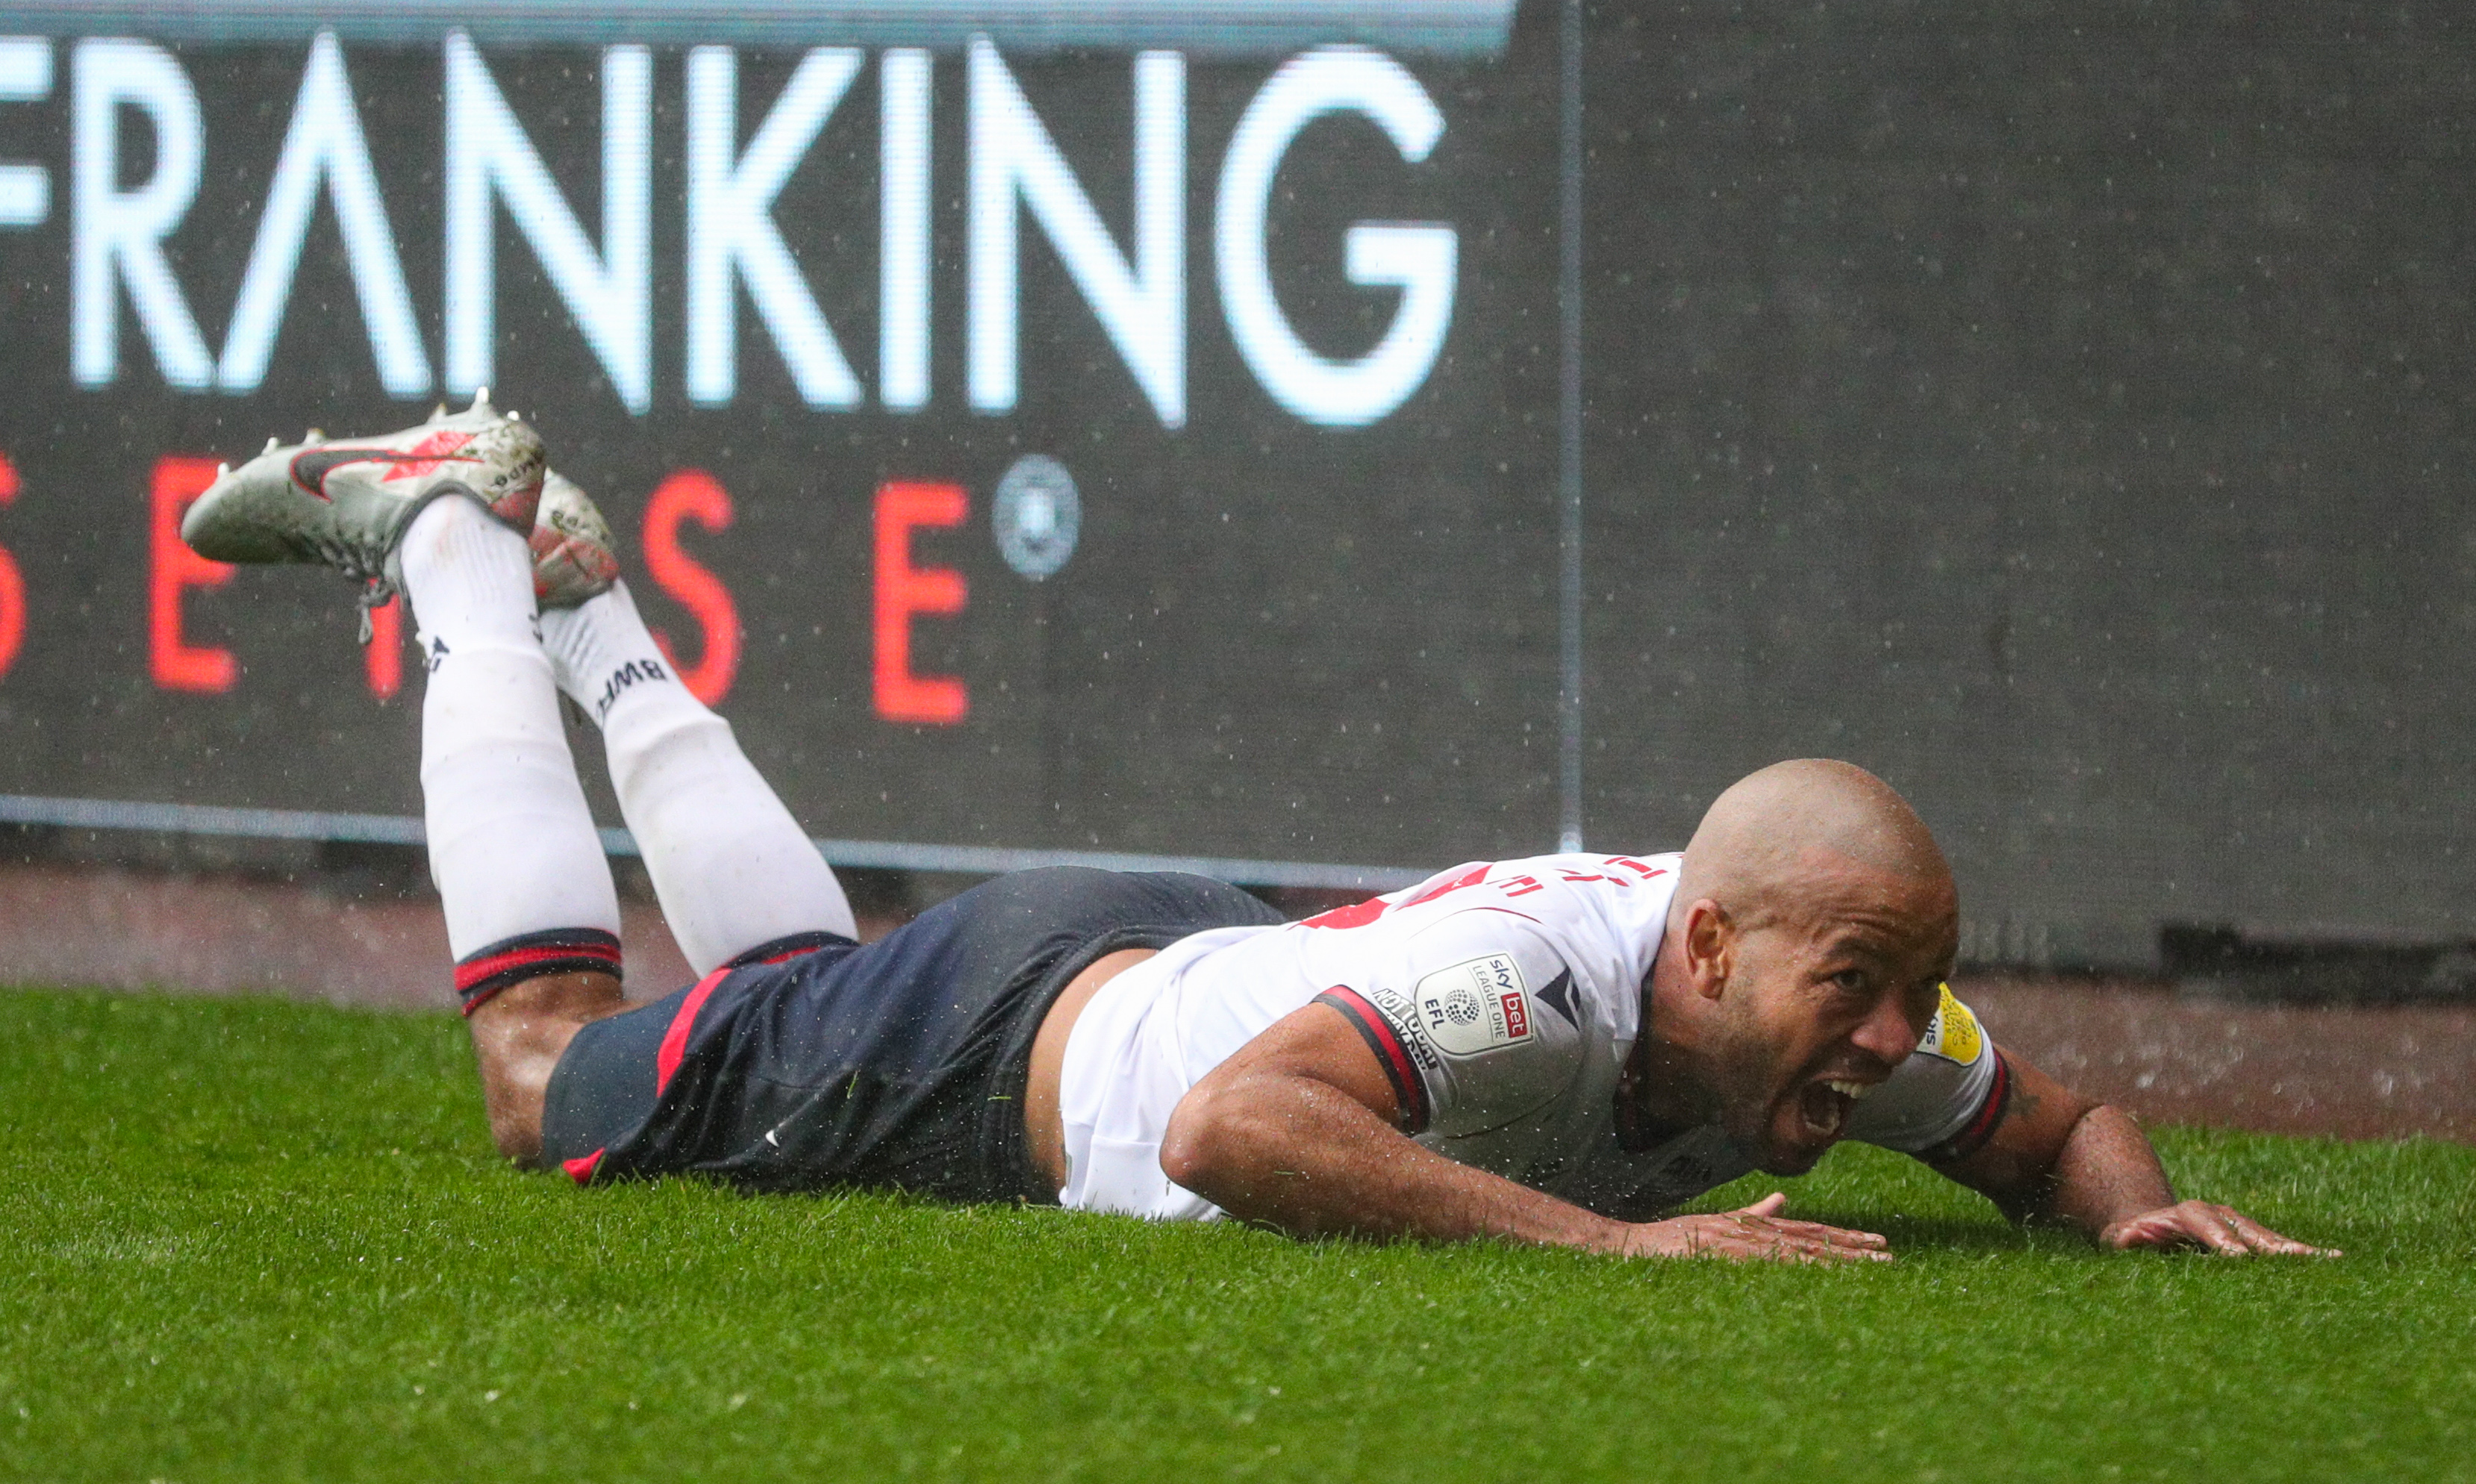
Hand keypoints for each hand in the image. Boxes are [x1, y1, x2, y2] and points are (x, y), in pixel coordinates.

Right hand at [1621, 1193, 1892, 1264]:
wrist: (1631, 1245)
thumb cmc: (1671, 1240)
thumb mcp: (1718, 1223)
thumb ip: (1753, 1214)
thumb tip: (1782, 1200)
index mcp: (1752, 1227)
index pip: (1809, 1232)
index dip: (1845, 1238)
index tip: (1877, 1244)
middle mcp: (1750, 1231)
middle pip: (1812, 1239)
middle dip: (1852, 1248)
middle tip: (1888, 1254)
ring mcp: (1739, 1243)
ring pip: (1799, 1250)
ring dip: (1838, 1258)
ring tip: (1872, 1264)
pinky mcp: (1724, 1255)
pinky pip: (1770, 1262)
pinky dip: (1799, 1265)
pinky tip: (1824, 1272)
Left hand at [2100, 1199, 2339, 1256]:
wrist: (2142, 1221)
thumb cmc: (2127, 1239)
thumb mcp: (2119, 1240)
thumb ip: (2126, 1239)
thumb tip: (2131, 1235)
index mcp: (2185, 1215)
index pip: (2206, 1226)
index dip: (2222, 1241)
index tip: (2239, 1258)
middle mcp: (2216, 1213)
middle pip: (2245, 1230)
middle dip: (2269, 1245)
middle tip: (2296, 1260)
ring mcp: (2235, 1222)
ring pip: (2268, 1237)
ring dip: (2295, 1249)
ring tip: (2330, 1260)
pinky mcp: (2247, 1234)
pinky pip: (2276, 1244)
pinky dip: (2301, 1253)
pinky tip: (2335, 1260)